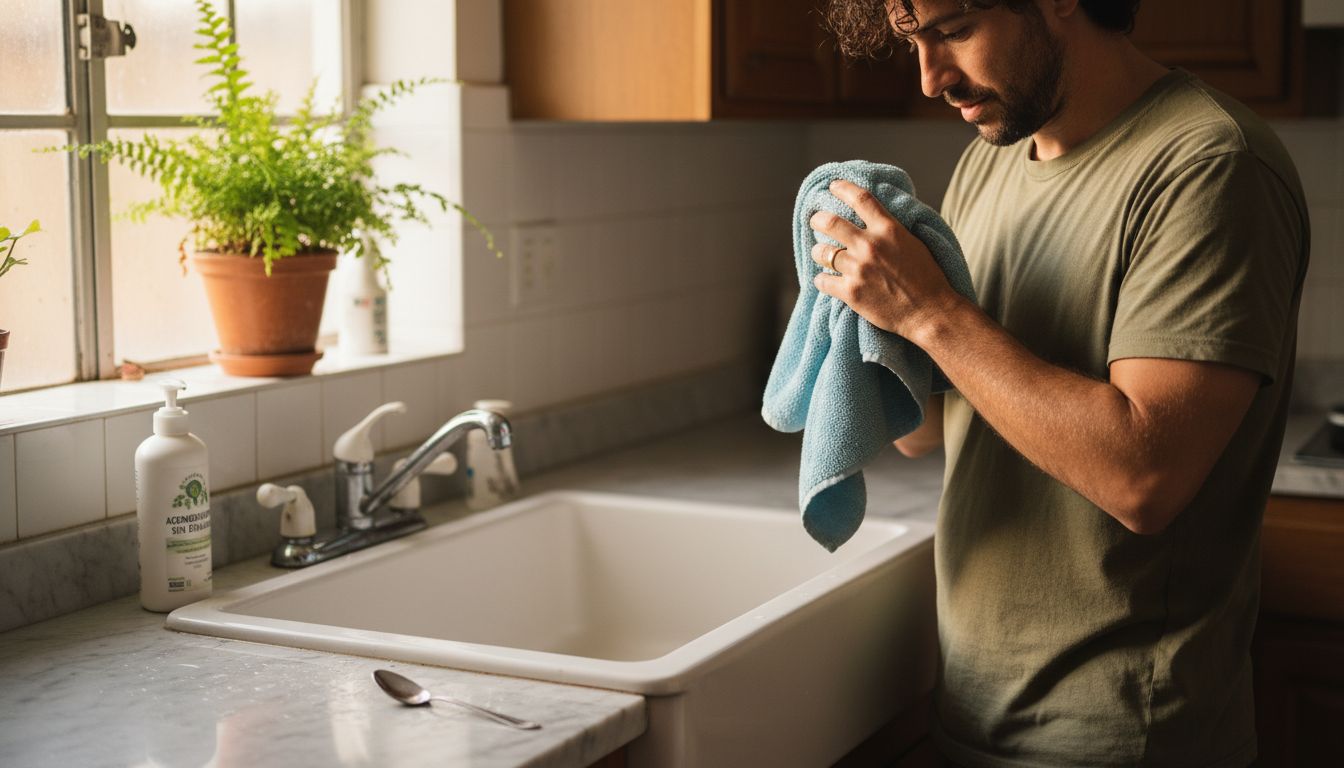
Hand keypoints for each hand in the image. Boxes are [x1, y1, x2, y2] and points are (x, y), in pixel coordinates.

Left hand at [809, 179, 963, 341]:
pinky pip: (822, 280)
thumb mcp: (913, 242)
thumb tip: (875, 216)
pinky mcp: (850, 292)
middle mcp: (870, 245)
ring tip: (823, 255)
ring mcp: (858, 269)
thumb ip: (891, 229)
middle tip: (816, 221)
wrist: (930, 312)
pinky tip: (827, 280)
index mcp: (888, 229)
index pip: (860, 198)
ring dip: (819, 252)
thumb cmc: (926, 277)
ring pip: (821, 252)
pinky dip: (822, 279)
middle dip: (818, 219)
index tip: (833, 186)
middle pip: (830, 222)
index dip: (843, 188)